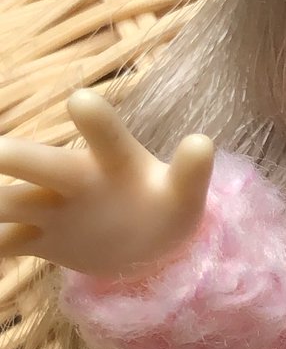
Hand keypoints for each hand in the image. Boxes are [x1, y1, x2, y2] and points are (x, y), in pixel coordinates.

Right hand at [0, 89, 213, 277]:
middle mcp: (73, 178)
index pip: (104, 136)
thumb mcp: (185, 196)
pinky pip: (3, 242)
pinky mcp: (38, 240)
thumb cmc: (167, 206)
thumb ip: (191, 173)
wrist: (149, 247)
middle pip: (34, 162)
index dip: (95, 119)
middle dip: (9, 156)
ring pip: (7, 201)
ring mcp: (51, 208)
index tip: (83, 101)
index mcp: (113, 161)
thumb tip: (202, 142)